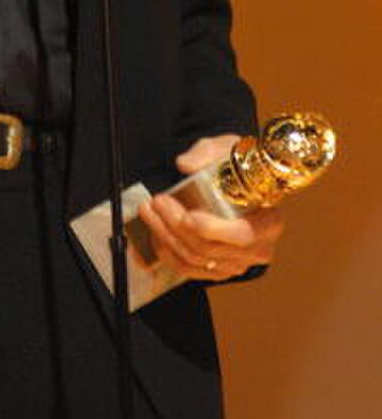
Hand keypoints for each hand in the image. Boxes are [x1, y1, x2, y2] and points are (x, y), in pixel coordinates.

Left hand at [137, 134, 283, 282]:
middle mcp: (258, 249)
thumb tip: (185, 164)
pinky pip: (189, 269)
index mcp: (269, 221)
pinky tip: (156, 231)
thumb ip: (208, 151)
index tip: (188, 215)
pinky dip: (168, 252)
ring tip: (148, 212)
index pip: (243, 235)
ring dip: (166, 237)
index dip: (213, 230)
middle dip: (177, 227)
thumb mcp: (228, 149)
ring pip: (195, 260)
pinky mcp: (219, 270)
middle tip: (157, 202)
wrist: (239, 182)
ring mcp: (238, 263)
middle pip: (211, 249)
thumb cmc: (238, 167)